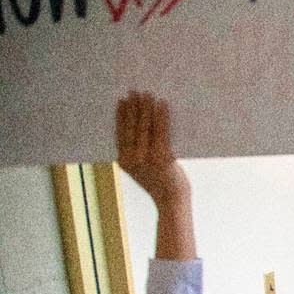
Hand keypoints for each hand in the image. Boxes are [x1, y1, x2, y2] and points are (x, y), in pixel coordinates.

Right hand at [116, 91, 189, 209]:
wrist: (172, 201)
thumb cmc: (160, 183)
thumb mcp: (141, 169)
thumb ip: (135, 153)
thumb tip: (137, 125)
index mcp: (123, 160)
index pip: (120, 132)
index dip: (120, 115)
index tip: (122, 100)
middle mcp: (132, 158)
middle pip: (131, 126)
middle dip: (133, 107)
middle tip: (135, 92)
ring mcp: (146, 158)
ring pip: (145, 126)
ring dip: (146, 108)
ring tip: (147, 95)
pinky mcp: (162, 157)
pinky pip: (160, 131)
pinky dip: (161, 116)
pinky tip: (161, 104)